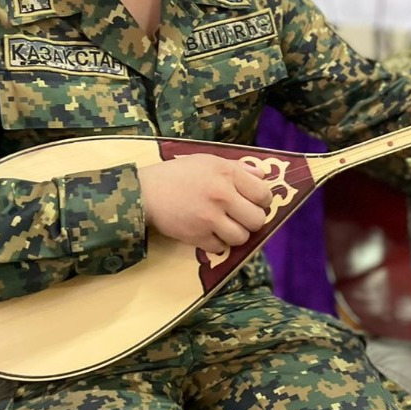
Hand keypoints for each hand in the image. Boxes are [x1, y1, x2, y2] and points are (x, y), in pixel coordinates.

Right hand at [138, 155, 273, 255]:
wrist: (146, 193)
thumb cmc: (178, 174)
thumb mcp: (208, 161)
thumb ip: (238, 167)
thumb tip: (263, 175)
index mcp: (227, 174)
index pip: (264, 194)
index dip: (263, 201)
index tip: (254, 202)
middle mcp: (222, 196)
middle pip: (257, 220)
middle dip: (252, 220)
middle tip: (241, 216)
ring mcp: (210, 218)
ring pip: (241, 237)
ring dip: (236, 234)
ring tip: (225, 226)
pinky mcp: (197, 236)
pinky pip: (220, 248)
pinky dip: (217, 243)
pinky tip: (209, 232)